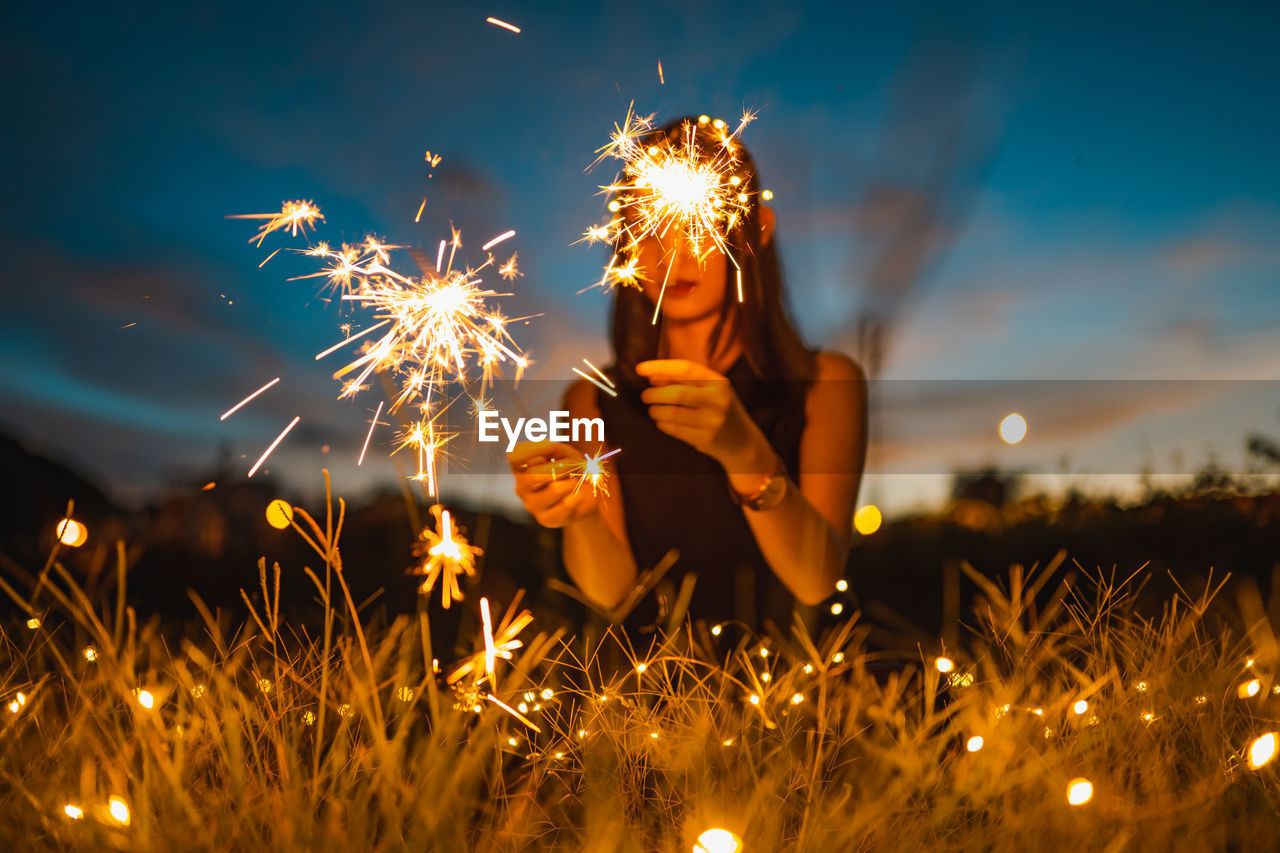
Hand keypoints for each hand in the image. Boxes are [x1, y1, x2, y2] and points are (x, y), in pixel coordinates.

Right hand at [506, 441, 599, 528]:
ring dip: (572, 483)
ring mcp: (531, 505)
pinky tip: (577, 496)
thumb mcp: (564, 452)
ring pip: (554, 489)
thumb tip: (543, 455)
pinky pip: (565, 506)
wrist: (587, 496)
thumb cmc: (572, 468)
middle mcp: (521, 487)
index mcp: (520, 467)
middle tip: (575, 466)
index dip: (532, 450)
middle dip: (562, 467)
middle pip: (533, 475)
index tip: (551, 447)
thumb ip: (551, 448)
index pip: (514, 456)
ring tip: (576, 482)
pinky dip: (577, 497)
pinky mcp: (545, 520)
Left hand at [636, 359, 772, 473]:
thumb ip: (685, 381)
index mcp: (719, 382)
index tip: (640, 369)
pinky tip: (662, 422)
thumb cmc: (722, 410)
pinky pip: (675, 430)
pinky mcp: (706, 438)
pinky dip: (663, 424)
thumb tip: (652, 377)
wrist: (743, 442)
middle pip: (677, 393)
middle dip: (654, 394)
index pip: (686, 369)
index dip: (661, 367)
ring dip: (656, 411)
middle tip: (645, 395)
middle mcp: (718, 400)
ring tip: (653, 410)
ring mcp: (713, 421)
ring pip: (673, 414)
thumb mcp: (712, 390)